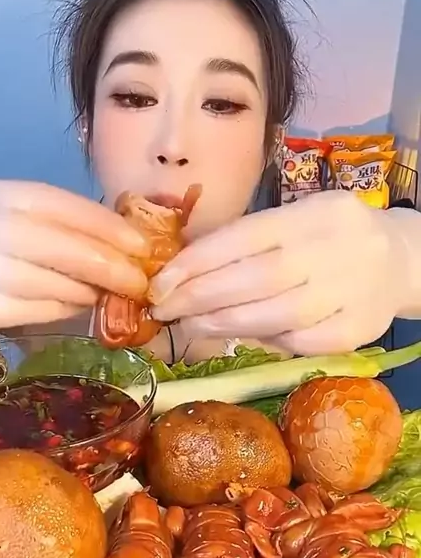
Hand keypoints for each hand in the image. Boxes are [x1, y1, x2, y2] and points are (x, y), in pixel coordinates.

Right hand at [0, 178, 149, 344]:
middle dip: (109, 261)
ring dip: (88, 289)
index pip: (54, 201)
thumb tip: (90, 236)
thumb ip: (21, 219)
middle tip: (139, 277)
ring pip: (50, 280)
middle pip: (61, 243)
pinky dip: (59, 310)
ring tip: (110, 295)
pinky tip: (74, 309)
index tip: (138, 239)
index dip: (103, 221)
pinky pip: (29, 310)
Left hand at [150, 191, 403, 355]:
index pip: (243, 237)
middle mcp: (330, 251)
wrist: (401, 259)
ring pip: (275, 315)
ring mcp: (347, 292)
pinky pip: (301, 342)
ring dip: (223, 324)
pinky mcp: (357, 330)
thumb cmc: (331, 235)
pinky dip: (266, 341)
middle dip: (199, 297)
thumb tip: (187, 271)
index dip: (195, 262)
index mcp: (309, 215)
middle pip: (255, 279)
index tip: (160, 281)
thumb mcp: (297, 218)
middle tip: (164, 309)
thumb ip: (251, 240)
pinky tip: (239, 337)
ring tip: (190, 325)